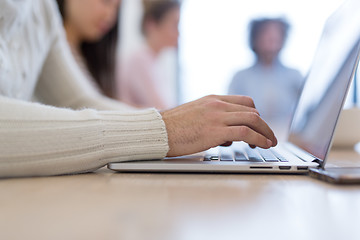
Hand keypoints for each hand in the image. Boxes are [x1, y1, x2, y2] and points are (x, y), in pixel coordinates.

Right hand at [161, 95, 277, 156]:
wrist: (158, 131)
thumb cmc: (173, 127)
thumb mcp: (196, 116)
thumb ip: (215, 122)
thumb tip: (229, 136)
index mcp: (212, 99)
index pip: (244, 102)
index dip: (255, 115)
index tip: (258, 126)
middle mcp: (217, 105)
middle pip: (252, 110)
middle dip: (264, 125)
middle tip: (269, 136)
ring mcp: (216, 116)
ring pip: (252, 119)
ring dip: (265, 132)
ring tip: (269, 142)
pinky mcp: (214, 131)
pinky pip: (245, 132)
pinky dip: (258, 138)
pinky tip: (262, 145)